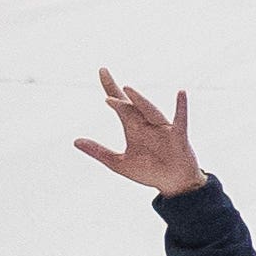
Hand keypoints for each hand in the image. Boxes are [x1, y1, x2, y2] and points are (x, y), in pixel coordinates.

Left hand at [72, 73, 203, 197]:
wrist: (174, 184)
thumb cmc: (149, 172)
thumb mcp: (119, 163)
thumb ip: (98, 151)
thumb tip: (75, 141)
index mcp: (134, 128)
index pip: (120, 104)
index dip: (110, 87)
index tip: (102, 71)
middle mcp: (147, 124)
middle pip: (131, 104)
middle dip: (118, 91)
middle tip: (104, 75)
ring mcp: (163, 129)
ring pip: (149, 110)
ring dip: (139, 100)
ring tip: (126, 90)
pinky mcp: (178, 137)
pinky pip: (179, 119)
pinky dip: (181, 107)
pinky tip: (181, 93)